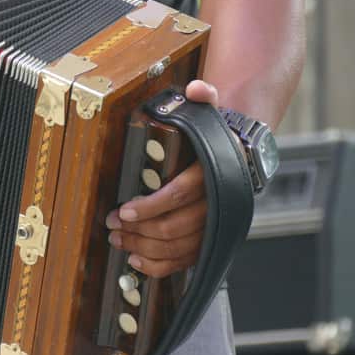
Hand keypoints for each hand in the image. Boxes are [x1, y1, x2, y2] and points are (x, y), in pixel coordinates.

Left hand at [104, 80, 217, 277]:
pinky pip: (185, 262)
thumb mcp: (211, 113)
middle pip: (175, 226)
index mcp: (214, 173)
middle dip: (138, 229)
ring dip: (143, 248)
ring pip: (178, 247)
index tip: (122, 210)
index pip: (179, 194)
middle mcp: (217, 204)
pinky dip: (160, 266)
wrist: (242, 156)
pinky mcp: (210, 241)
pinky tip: (136, 261)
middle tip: (111, 225)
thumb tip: (197, 88)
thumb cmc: (217, 135)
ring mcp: (215, 226)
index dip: (149, 206)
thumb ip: (205, 98)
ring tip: (117, 239)